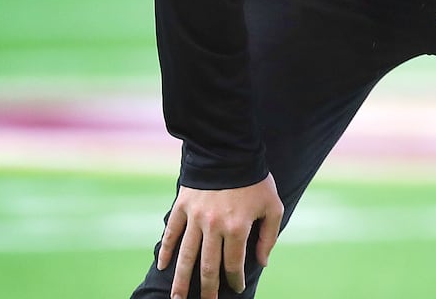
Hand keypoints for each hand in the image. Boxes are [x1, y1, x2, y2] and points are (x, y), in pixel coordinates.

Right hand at [158, 174, 282, 298]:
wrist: (230, 150)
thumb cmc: (256, 180)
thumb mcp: (272, 206)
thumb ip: (269, 236)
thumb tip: (262, 262)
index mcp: (237, 228)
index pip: (233, 264)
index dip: (235, 279)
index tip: (236, 288)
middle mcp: (214, 226)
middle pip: (208, 266)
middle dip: (207, 288)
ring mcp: (195, 217)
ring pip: (186, 255)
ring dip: (181, 279)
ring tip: (177, 298)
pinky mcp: (182, 206)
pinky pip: (171, 233)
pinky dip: (166, 250)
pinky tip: (163, 266)